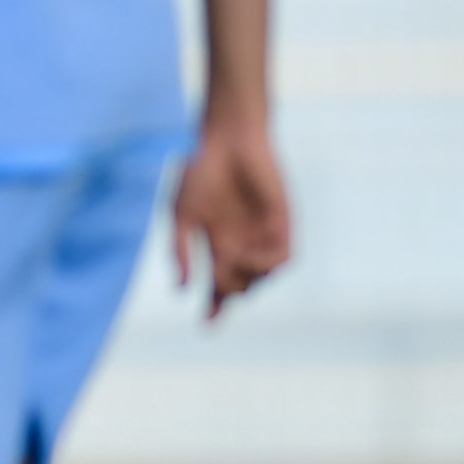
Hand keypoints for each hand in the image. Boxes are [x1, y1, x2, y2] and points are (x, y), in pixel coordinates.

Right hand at [173, 117, 291, 318]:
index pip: (217, 284)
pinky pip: (282, 259)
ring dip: (247, 280)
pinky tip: (250, 254)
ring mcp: (262, 235)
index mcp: (217, 242)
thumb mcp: (181, 215)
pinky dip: (266, 265)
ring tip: (232, 260)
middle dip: (227, 293)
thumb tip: (182, 288)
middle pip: (239, 286)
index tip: (206, 325)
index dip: (213, 307)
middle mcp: (241, 243)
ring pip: (261, 278)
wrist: (228, 138)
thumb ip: (180, 251)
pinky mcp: (281, 224)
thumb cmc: (200, 170)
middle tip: (217, 278)